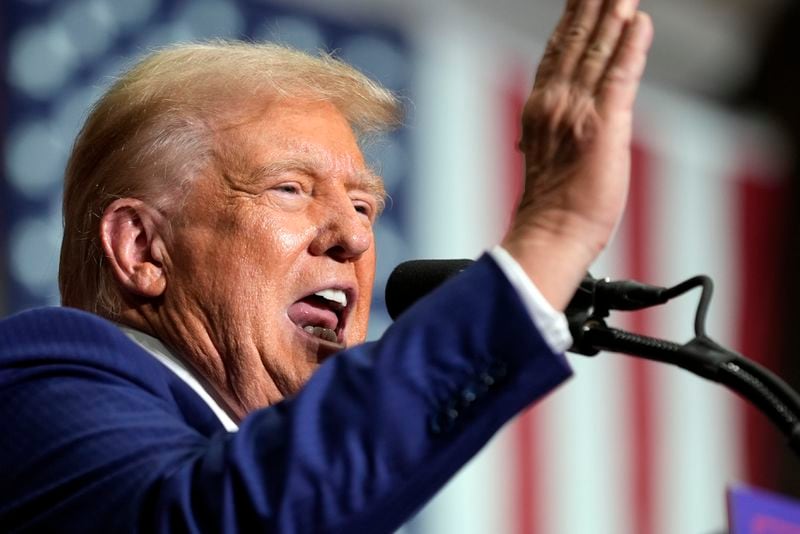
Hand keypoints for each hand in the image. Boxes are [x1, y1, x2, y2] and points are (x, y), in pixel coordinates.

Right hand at [502, 0, 652, 309]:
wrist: (549, 234)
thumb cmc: (549, 207)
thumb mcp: (543, 157)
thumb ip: (550, 130)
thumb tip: (549, 121)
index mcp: (540, 110)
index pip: (558, 55)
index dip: (569, 23)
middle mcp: (555, 103)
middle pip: (576, 43)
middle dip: (590, 7)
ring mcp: (578, 113)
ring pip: (597, 53)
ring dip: (611, 16)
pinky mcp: (604, 127)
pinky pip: (620, 78)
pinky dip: (630, 48)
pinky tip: (639, 23)